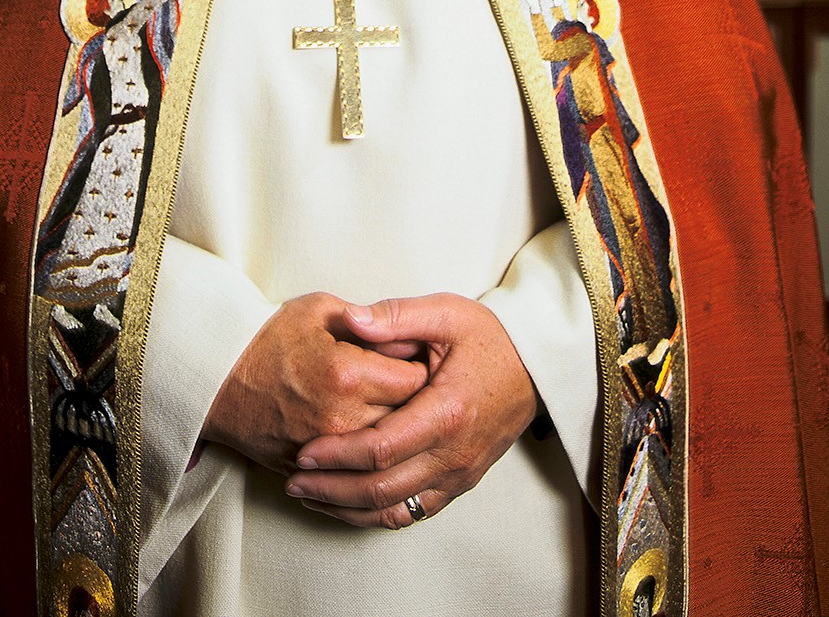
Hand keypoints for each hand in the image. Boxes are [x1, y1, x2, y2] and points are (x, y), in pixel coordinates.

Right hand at [203, 292, 428, 473]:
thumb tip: (410, 335)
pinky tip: (369, 435)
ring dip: (395, 433)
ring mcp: (328, 450)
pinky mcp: (314, 470)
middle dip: (416, 403)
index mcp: (349, 373)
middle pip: (407, 419)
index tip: (418, 359)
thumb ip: (370, 320)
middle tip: (412, 387)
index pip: (415, 379)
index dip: (421, 366)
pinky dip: (368, 457)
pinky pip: (358, 471)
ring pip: (386, 451)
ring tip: (394, 410)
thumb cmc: (269, 337)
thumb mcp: (320, 309)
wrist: (218, 378)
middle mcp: (343, 417)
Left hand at [285, 294, 538, 528]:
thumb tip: (350, 319)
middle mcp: (453, 453)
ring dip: (347, 508)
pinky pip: (413, 512)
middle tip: (293, 481)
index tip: (303, 453)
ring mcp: (458, 474)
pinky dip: (376, 514)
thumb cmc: (490, 338)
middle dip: (332, 488)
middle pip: (382, 488)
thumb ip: (395, 316)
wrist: (535, 367)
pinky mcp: (460, 483)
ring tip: (309, 495)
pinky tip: (347, 505)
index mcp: (446, 411)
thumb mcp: (446, 312)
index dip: (338, 455)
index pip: (381, 448)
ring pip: (394, 509)